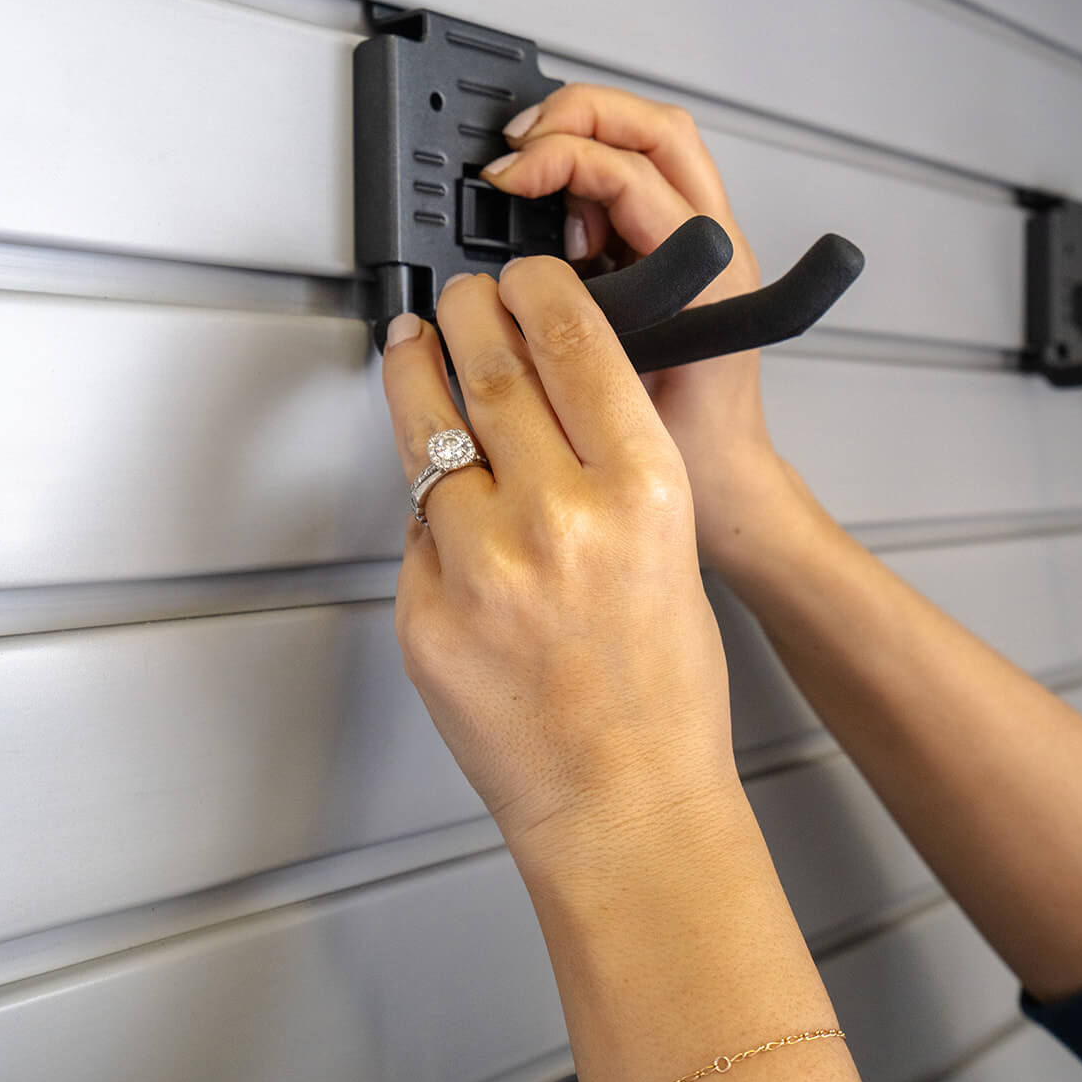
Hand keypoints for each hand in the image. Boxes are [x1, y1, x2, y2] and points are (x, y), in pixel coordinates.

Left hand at [381, 257, 742, 881]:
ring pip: (427, 430)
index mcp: (642, 491)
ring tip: (413, 348)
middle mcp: (560, 517)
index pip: (573, 339)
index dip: (537, 287)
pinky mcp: (426, 613)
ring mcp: (482, 566)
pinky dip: (429, 504)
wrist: (625, 805)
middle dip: (466, 311)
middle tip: (458, 299)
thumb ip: (604, 469)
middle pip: (488, 363)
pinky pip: (416, 527)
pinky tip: (447, 500)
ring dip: (417, 375)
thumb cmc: (662, 694)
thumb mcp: (668, 549)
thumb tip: (540, 400)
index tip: (521, 275)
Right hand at [483, 84, 791, 563]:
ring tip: (529, 170)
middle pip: (656, 128)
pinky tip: (553, 207)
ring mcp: (703, 246)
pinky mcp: (680, 255)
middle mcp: (717, 248)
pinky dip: (588, 174)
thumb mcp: (619, 393)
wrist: (726, 479)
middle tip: (517, 147)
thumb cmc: (690, 454)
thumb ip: (577, 334)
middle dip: (578, 116)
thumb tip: (517, 277)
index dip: (562, 156)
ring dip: (585, 138)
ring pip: (651, 145)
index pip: (633, 170)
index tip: (509, 179)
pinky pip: (638, 182)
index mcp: (712, 275)